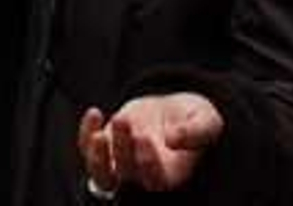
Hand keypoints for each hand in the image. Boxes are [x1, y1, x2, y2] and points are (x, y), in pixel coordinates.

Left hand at [77, 93, 222, 193]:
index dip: (148, 164)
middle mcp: (144, 174)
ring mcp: (122, 162)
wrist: (174, 111)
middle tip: (124, 119)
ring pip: (102, 174)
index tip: (145, 138)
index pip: (155, 181)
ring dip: (96, 157)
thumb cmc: (194, 120)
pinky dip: (86, 134)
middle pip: (127, 174)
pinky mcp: (107, 146)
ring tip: (99, 135)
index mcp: (171, 173)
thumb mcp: (206, 120)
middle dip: (122, 149)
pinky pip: (89, 148)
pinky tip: (95, 113)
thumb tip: (173, 139)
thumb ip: (195, 131)